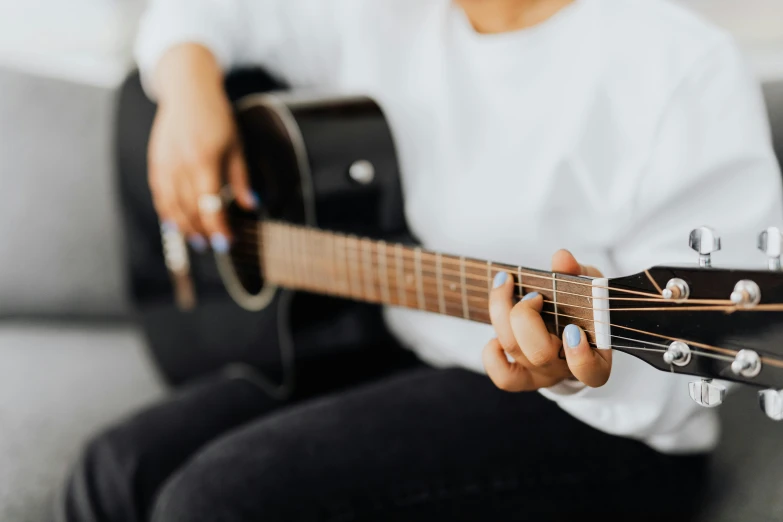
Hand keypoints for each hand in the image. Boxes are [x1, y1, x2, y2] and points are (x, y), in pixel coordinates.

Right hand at [148, 44, 257, 251]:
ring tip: (197, 240)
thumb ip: (241, 179)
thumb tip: (251, 205)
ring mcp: (165, 164)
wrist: (187, 91)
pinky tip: (177, 224)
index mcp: (204, 160)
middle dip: (202, 231)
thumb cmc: (217, 118)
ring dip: (184, 227)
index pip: (209, 204)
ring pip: (171, 206)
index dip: (218, 227)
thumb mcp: (236, 146)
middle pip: (189, 209)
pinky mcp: (156, 163)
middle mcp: (181, 165)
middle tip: (214, 245)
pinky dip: (167, 213)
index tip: (227, 242)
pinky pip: (160, 195)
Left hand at [482, 249, 611, 390]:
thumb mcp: (588, 286)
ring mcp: (542, 375)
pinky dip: (492, 353)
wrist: (572, 326)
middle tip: (533, 295)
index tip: (571, 328)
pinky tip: (499, 330)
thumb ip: (578, 272)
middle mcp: (566, 368)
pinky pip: (502, 376)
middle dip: (526, 317)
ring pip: (514, 351)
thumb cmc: (585, 307)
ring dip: (503, 313)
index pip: (591, 372)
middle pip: (539, 354)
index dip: (579, 355)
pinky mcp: (522, 377)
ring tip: (505, 284)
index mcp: (594, 354)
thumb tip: (561, 258)